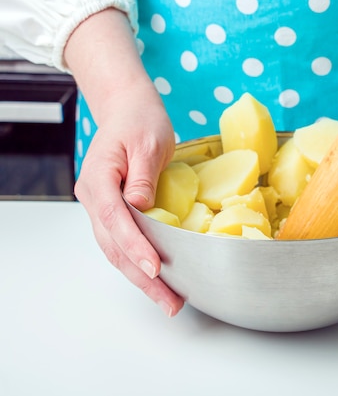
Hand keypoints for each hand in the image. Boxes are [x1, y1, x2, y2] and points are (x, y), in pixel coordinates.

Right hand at [73, 81, 183, 316]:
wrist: (128, 110)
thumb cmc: (139, 120)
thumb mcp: (148, 141)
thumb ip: (143, 176)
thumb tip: (141, 206)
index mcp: (99, 178)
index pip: (115, 219)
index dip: (134, 246)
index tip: (154, 268)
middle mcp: (94, 197)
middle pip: (114, 246)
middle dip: (141, 277)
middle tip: (169, 302)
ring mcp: (101, 206)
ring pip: (117, 250)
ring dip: (141, 278)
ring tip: (168, 301)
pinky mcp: (115, 211)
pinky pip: (124, 242)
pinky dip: (139, 262)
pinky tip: (158, 280)